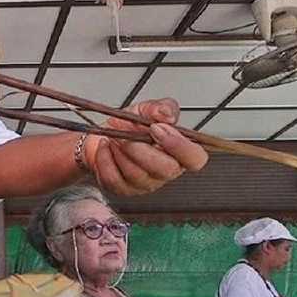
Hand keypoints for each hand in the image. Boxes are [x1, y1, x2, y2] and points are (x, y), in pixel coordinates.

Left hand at [87, 99, 208, 195]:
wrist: (101, 136)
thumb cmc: (127, 127)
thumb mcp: (145, 110)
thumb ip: (160, 107)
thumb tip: (167, 115)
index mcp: (179, 152)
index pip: (195, 159)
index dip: (180, 146)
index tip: (158, 129)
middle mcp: (165, 171)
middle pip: (165, 170)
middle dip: (141, 148)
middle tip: (126, 134)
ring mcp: (145, 184)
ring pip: (136, 174)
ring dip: (121, 151)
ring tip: (114, 137)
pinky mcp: (122, 189)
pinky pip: (114, 178)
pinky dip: (105, 159)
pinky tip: (105, 146)